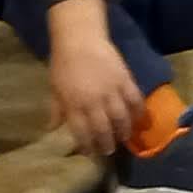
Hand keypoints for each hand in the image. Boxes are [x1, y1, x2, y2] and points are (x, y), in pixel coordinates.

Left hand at [45, 0, 143, 158]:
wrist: (79, 38)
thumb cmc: (63, 63)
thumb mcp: (55, 88)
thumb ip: (57, 109)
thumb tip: (53, 128)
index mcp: (74, 105)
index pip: (82, 133)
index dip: (88, 146)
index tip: (91, 153)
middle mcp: (93, 101)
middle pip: (104, 129)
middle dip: (108, 143)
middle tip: (110, 151)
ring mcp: (111, 91)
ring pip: (121, 118)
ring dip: (124, 131)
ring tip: (125, 138)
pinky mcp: (125, 80)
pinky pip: (135, 100)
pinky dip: (139, 112)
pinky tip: (140, 120)